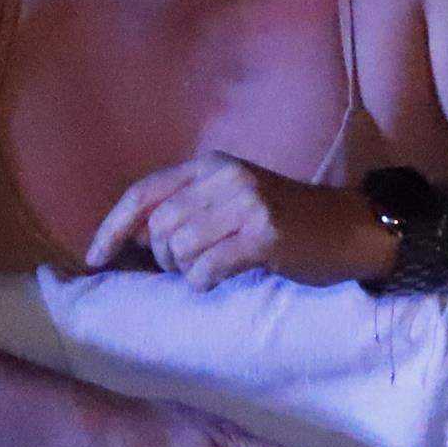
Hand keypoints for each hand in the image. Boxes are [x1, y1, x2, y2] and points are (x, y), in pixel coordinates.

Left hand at [85, 150, 392, 290]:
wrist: (352, 228)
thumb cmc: (288, 220)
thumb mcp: (234, 199)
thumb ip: (188, 207)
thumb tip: (132, 235)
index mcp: (214, 166)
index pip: (145, 192)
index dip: (113, 226)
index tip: (95, 258)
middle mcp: (227, 178)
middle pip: (158, 227)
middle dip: (162, 258)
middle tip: (189, 267)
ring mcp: (247, 204)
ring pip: (179, 249)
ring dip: (187, 270)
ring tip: (214, 269)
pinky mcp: (265, 235)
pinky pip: (206, 269)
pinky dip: (206, 281)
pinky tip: (225, 277)